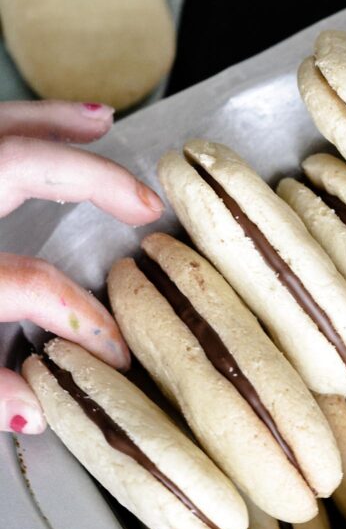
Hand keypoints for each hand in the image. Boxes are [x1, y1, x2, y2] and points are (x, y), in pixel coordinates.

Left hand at [0, 101, 163, 433]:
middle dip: (91, 179)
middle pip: (17, 169)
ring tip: (100, 119)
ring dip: (52, 121)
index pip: (30, 285)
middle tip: (143, 204)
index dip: (83, 320)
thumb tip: (35, 410)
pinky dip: (19, 119)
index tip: (114, 348)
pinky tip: (44, 118)